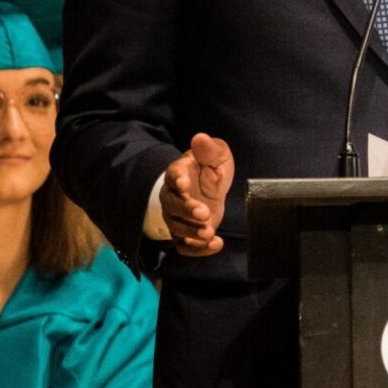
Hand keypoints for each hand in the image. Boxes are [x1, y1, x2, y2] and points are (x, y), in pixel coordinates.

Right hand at [162, 133, 233, 254]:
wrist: (209, 188)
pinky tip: (216, 244)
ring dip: (192, 232)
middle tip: (204, 212)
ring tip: (209, 231)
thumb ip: (209, 149)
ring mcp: (177, 217)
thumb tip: (200, 138)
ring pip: (176, 227)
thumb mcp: (216, 155)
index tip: (184, 182)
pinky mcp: (185, 234)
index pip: (173, 175)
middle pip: (171, 205)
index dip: (177, 179)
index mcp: (180, 173)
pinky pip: (184, 246)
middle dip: (186, 210)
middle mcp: (173, 196)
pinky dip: (198, 249)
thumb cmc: (211, 168)